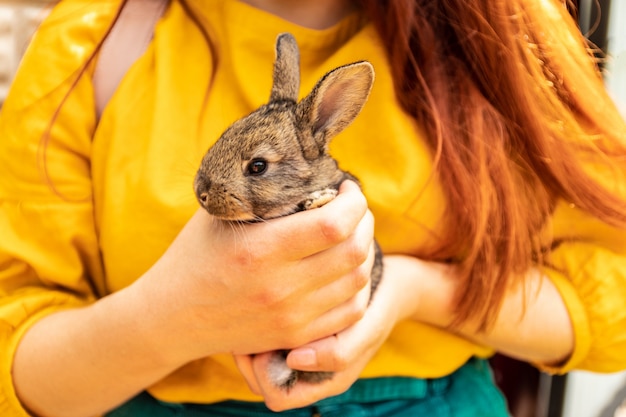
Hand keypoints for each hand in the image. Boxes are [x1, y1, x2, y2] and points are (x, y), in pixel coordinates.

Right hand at [131, 180, 374, 365]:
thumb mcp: (219, 214)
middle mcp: (280, 287)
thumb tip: (306, 166)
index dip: (354, 201)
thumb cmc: (195, 255)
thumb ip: (260, 192)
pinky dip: (358, 285)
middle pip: (354, 251)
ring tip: (352, 236)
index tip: (346, 188)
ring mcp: (290, 316)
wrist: (173, 317)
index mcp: (260, 249)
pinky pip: (350, 312)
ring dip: (364, 251)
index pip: (334, 224)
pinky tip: (346, 269)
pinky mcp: (296, 336)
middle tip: (354, 209)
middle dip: (365, 221)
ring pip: (358, 281)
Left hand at [234, 254, 408, 411]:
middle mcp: (305, 373)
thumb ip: (338, 353)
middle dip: (250, 356)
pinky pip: (266, 339)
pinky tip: (264, 303)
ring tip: (255, 313)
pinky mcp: (293, 332)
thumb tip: (294, 360)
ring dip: (253, 340)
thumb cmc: (375, 311)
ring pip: (257, 361)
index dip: (263, 374)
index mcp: (322, 383)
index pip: (276, 396)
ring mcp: (297, 353)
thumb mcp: (365, 332)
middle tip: (250, 324)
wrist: (386, 287)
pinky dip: (260, 326)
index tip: (267, 342)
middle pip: (258, 381)